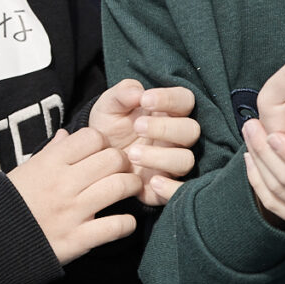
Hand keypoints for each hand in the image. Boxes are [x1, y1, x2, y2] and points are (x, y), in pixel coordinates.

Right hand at [8, 128, 143, 263]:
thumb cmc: (10, 203)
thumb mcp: (25, 171)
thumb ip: (50, 152)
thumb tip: (66, 134)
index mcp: (49, 163)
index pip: (92, 136)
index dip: (102, 143)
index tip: (101, 153)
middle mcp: (63, 183)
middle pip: (113, 158)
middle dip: (123, 163)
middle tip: (122, 171)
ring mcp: (72, 211)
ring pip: (120, 186)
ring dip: (132, 187)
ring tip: (130, 190)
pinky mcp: (78, 239)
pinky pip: (117, 225)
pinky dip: (127, 223)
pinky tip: (123, 222)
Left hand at [84, 80, 202, 205]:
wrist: (93, 160)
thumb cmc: (109, 127)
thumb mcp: (109, 106)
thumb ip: (122, 93)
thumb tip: (138, 92)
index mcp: (169, 112)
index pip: (185, 100)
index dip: (170, 99)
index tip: (145, 100)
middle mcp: (176, 138)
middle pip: (191, 131)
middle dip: (165, 128)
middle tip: (137, 127)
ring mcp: (172, 163)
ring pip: (186, 160)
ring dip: (162, 157)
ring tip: (132, 154)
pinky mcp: (166, 188)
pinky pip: (180, 191)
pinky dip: (171, 189)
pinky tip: (151, 183)